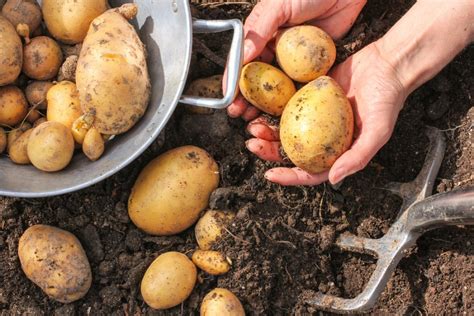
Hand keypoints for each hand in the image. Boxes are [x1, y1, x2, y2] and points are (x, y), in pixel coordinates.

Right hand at [226, 0, 366, 119]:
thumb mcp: (279, 5)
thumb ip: (259, 30)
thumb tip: (242, 56)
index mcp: (261, 36)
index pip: (242, 62)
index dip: (233, 82)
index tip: (228, 99)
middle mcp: (274, 50)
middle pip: (256, 80)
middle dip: (246, 99)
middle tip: (239, 115)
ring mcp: (293, 62)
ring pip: (275, 88)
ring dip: (264, 106)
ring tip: (255, 119)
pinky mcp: (312, 68)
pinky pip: (298, 88)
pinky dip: (289, 103)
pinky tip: (282, 115)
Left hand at [247, 42, 406, 184]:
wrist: (387, 64)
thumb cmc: (388, 99)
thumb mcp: (378, 131)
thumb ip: (358, 157)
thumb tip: (334, 179)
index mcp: (338, 152)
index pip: (310, 172)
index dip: (289, 177)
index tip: (269, 174)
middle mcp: (324, 138)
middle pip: (292, 152)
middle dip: (270, 152)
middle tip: (252, 144)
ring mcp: (315, 118)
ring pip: (286, 130)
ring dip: (267, 131)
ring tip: (252, 127)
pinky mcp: (310, 98)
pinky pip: (287, 106)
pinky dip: (273, 109)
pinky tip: (260, 107)